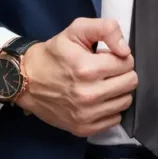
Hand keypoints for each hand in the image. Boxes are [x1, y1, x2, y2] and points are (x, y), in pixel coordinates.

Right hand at [15, 18, 136, 137]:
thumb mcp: (77, 29)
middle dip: (122, 72)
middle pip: (130, 83)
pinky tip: (98, 98)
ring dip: (118, 90)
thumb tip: (125, 50)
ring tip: (102, 83)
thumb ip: (106, 29)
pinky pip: (115, 119)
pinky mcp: (83, 129)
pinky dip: (110, 108)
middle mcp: (88, 94)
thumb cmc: (55, 53)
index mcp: (87, 68)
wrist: (27, 80)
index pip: (127, 63)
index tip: (107, 56)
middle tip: (106, 69)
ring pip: (125, 101)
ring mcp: (86, 115)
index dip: (120, 56)